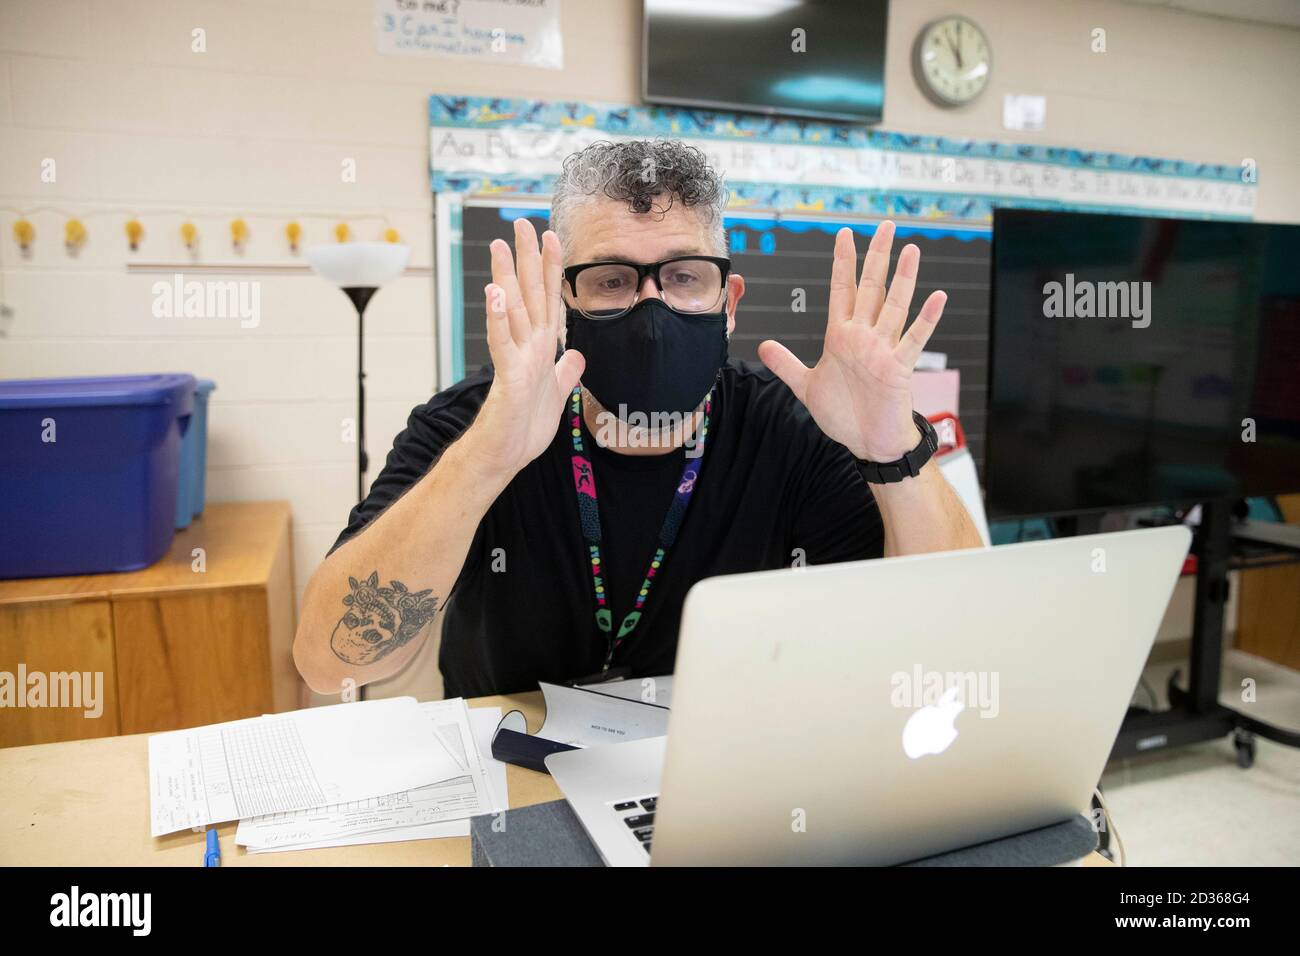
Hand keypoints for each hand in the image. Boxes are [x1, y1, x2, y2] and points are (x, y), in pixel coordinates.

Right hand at [469, 219, 584, 476]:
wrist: (505, 456)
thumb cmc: (524, 427)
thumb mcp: (556, 394)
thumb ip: (566, 372)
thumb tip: (577, 355)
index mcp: (541, 348)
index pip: (549, 299)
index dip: (552, 269)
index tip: (553, 236)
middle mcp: (527, 347)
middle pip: (528, 295)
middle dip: (527, 259)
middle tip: (521, 224)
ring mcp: (515, 360)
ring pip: (512, 312)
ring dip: (506, 279)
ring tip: (500, 248)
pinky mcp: (508, 380)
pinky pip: (503, 345)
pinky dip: (498, 320)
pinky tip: (494, 295)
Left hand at [757, 221, 945, 461]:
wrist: (866, 442)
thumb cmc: (844, 414)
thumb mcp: (806, 386)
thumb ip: (786, 364)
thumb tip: (763, 345)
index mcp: (841, 336)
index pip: (842, 290)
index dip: (843, 262)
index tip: (844, 234)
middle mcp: (864, 336)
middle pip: (871, 288)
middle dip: (876, 256)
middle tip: (885, 225)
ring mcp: (882, 350)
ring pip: (894, 306)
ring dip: (903, 279)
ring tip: (912, 250)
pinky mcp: (898, 368)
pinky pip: (913, 340)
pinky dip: (925, 320)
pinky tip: (937, 297)